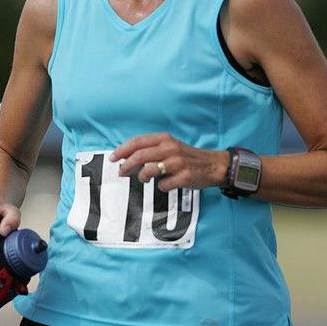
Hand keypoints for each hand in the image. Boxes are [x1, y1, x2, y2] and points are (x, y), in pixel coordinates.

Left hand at [110, 132, 228, 191]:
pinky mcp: (184, 177)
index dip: (122, 150)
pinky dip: (160, 186)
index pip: (138, 141)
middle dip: (126, 165)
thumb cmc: (187, 157)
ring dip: (142, 177)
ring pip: (149, 170)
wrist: (213, 165)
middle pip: (140, 156)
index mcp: (165, 139)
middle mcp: (170, 148)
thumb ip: (152, 149)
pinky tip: (165, 184)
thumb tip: (127, 156)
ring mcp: (177, 163)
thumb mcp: (170, 146)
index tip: (114, 158)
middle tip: (121, 172)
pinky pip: (163, 184)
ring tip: (144, 179)